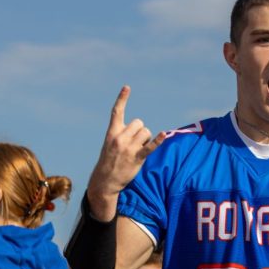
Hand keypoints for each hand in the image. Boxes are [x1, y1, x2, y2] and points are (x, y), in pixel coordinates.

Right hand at [87, 86, 165, 218]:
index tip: (127, 87)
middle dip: (140, 130)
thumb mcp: (110, 144)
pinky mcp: (137, 158)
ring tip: (138, 150)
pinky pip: (150, 146)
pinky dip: (157, 140)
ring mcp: (128, 148)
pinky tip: (163, 135)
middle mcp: (119, 138)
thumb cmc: (110, 161)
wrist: (105, 181)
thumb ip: (122, 134)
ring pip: (146, 132)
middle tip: (135, 143)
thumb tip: (141, 130)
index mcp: (112, 132)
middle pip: (139, 123)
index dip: (122, 99)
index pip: (117, 112)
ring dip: (146, 139)